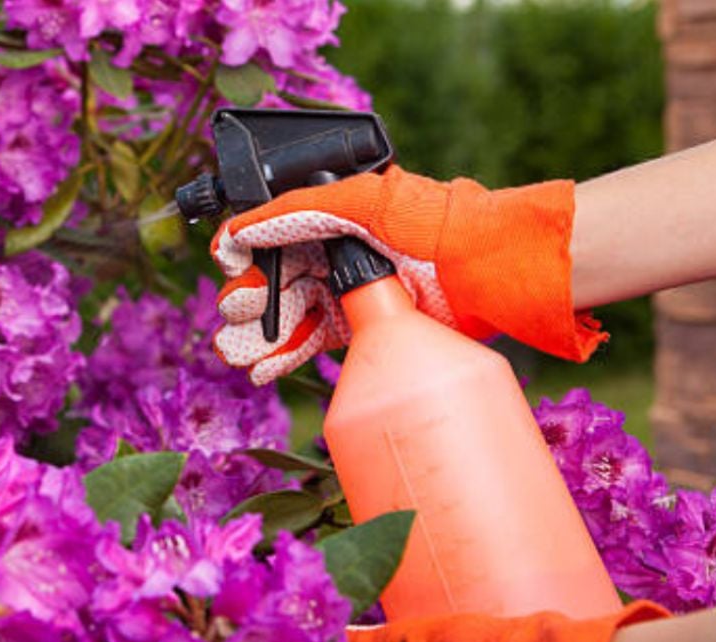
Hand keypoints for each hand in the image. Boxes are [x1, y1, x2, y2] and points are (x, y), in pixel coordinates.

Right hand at [210, 165, 605, 383]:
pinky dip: (283, 355)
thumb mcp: (367, 200)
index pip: (272, 232)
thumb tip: (242, 227)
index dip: (244, 250)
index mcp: (332, 215)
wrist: (490, 270)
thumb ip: (302, 207)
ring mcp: (348, 291)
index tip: (226, 264)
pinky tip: (263, 368)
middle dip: (247, 297)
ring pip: (287, 314)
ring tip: (238, 352)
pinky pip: (311, 341)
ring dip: (258, 335)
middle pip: (273, 276)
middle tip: (236, 315)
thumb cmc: (436, 222)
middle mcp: (336, 251)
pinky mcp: (362, 328)